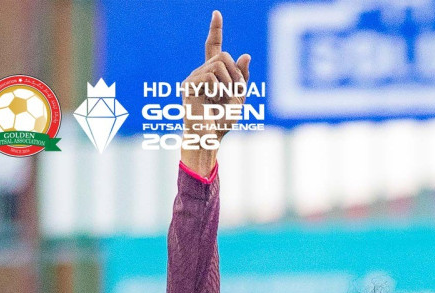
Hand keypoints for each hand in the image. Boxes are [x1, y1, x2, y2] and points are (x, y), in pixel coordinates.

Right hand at [179, 10, 250, 174]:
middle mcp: (200, 71)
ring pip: (218, 65)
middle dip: (235, 76)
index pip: (213, 46)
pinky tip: (212, 101)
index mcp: (212, 73)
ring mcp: (193, 77)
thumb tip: (245, 55)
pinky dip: (218, 89)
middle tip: (234, 95)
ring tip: (222, 101)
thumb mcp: (239, 98)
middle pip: (223, 56)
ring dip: (228, 85)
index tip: (217, 13)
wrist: (210, 137)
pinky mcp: (188, 85)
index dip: (215, 30)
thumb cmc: (222, 121)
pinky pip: (210, 75)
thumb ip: (242, 78)